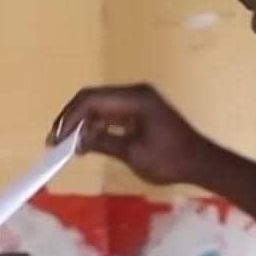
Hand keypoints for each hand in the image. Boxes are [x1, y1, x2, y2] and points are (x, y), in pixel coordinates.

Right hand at [48, 84, 217, 186]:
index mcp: (135, 98)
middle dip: (71, 119)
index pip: (92, 100)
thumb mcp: (133, 153)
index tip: (56, 139)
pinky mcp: (139, 111)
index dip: (70, 118)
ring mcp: (137, 100)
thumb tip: (76, 141)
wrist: (200, 162)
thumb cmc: (170, 160)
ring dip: (82, 123)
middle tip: (54, 141)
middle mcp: (135, 93)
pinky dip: (95, 125)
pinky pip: (110, 113)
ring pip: (99, 105)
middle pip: (93, 99)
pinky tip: (84, 141)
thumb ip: (103, 142)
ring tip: (64, 144)